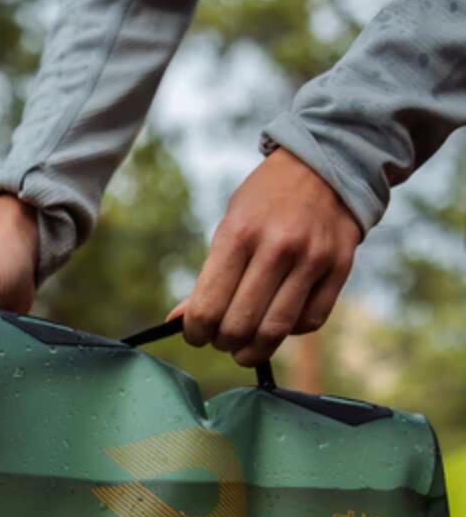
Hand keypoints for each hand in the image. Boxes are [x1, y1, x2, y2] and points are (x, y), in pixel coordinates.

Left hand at [170, 148, 361, 366]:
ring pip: (275, 331)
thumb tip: (176, 321)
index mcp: (239, 235)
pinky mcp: (340, 268)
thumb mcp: (228, 227)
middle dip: (223, 344)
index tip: (196, 335)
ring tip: (243, 349)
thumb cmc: (264, 202)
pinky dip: (289, 333)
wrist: (324, 166)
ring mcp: (312, 259)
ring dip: (253, 351)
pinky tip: (278, 323)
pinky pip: (310, 322)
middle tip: (221, 342)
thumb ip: (207, 277)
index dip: (196, 333)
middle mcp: (277, 247)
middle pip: (239, 326)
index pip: (207, 308)